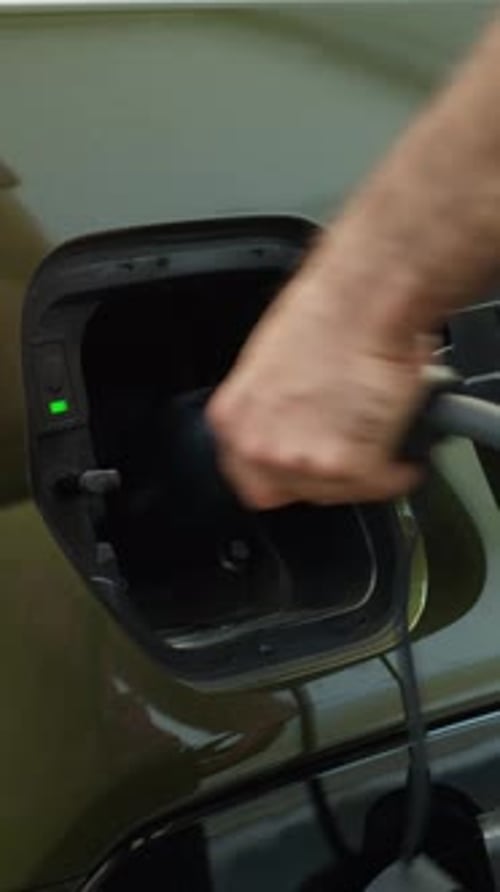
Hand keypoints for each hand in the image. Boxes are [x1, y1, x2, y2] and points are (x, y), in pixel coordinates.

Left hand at [206, 267, 431, 508]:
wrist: (365, 298)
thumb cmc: (326, 313)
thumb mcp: (271, 365)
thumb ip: (272, 409)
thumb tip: (295, 426)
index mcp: (231, 418)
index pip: (247, 475)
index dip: (282, 471)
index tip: (302, 466)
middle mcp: (257, 446)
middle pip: (289, 489)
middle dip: (320, 474)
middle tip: (345, 452)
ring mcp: (300, 461)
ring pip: (334, 492)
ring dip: (358, 474)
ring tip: (376, 444)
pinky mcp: (347, 466)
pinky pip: (377, 485)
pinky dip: (395, 473)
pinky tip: (400, 455)